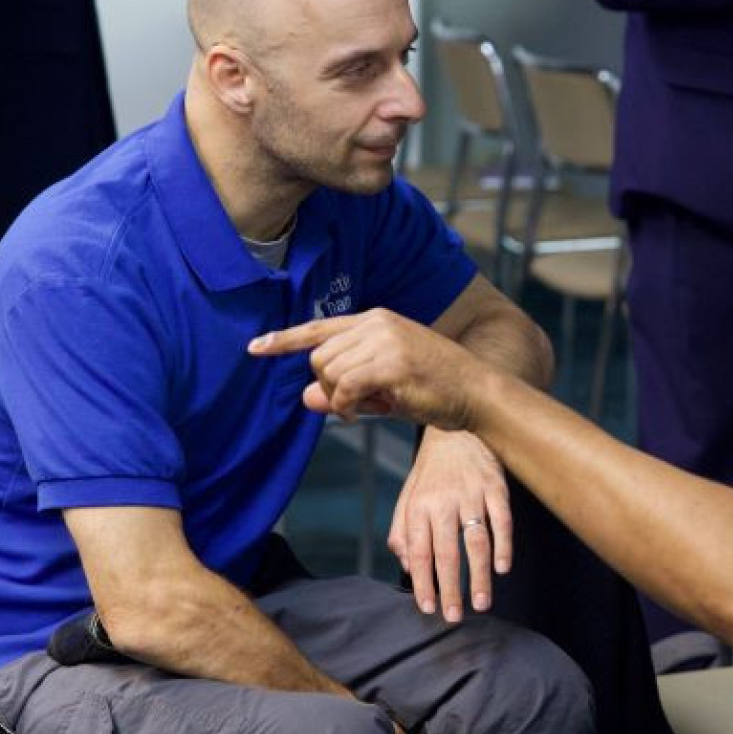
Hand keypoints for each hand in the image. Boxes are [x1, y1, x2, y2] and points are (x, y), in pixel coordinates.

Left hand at [249, 310, 481, 427]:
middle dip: (325, 386)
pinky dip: (344, 407)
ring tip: (362, 408)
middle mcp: (378, 323)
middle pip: (319, 356)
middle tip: (349, 404)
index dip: (284, 339)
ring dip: (337, 398)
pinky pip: (344, 388)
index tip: (255, 347)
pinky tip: (358, 414)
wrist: (477, 392)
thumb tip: (305, 398)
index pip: (320, 327)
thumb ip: (343, 390)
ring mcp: (386, 340)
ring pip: (328, 372)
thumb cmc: (434, 390)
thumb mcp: (383, 388)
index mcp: (377, 320)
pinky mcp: (392, 363)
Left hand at [390, 429, 512, 621]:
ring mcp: (472, 494)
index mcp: (419, 506)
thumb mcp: (408, 494)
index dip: (423, 582)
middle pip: (447, 553)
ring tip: (482, 603)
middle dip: (451, 589)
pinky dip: (504, 546)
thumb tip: (407, 566)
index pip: (419, 552)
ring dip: (479, 576)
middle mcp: (444, 501)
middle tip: (454, 616)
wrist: (458, 425)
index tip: (428, 607)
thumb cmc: (432, 469)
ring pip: (476, 542)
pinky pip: (502, 521)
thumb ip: (401, 529)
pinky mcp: (496, 487)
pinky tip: (503, 568)